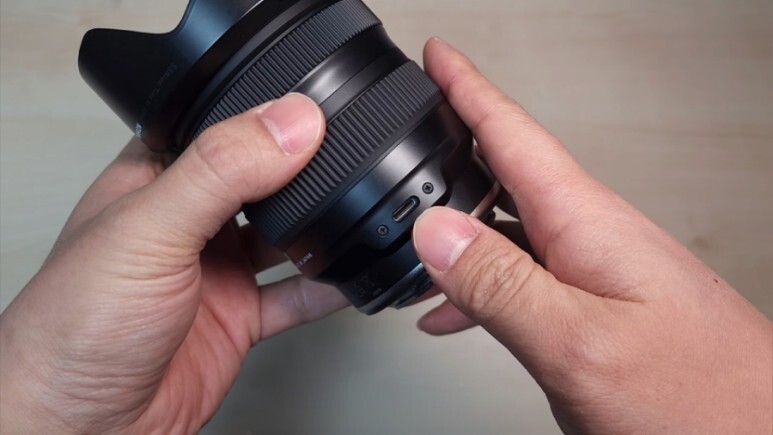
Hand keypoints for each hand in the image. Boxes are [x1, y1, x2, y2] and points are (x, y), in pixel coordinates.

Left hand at [0, 94, 348, 432]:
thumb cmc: (75, 326)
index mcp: (155, 182)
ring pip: (284, 237)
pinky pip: (296, 295)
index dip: (266, 118)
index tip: (318, 110)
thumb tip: (290, 123)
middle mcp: (188, 222)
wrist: (82, 425)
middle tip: (346, 158)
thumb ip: (221, 172)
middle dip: (302, 172)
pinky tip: (353, 273)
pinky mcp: (239, 317)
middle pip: (260, 182)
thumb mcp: (150, 229)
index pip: (220, 130)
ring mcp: (216, 271)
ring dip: (320, 228)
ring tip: (359, 210)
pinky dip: (328, 286)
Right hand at [413, 38, 771, 433]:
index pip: (514, 134)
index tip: (438, 58)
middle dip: (452, 156)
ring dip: (458, 235)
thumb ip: (501, 284)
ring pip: (509, 229)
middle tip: (412, 145)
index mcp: (586, 223)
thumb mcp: (578, 341)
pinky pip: (526, 274)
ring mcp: (596, 269)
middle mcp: (591, 236)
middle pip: (506, 175)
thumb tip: (436, 231)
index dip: (468, 90)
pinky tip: (456, 308)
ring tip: (414, 252)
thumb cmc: (697, 399)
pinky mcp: (598, 303)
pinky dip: (482, 284)